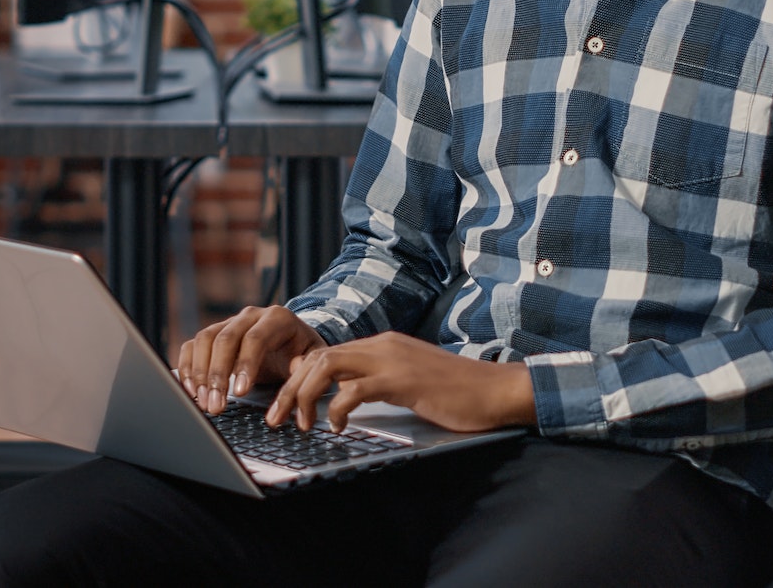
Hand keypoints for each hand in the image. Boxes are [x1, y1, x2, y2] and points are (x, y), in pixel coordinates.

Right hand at [175, 306, 325, 415]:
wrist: (293, 340)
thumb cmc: (303, 352)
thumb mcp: (314, 357)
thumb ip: (306, 365)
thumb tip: (294, 370)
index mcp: (277, 318)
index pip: (255, 338)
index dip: (245, 365)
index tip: (240, 393)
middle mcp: (249, 315)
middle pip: (225, 339)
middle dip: (217, 375)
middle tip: (216, 406)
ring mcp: (229, 322)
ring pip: (205, 340)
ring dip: (200, 373)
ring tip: (204, 402)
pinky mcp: (214, 334)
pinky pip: (193, 345)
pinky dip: (188, 367)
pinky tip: (192, 391)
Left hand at [267, 331, 534, 434]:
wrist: (496, 390)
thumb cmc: (457, 393)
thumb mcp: (409, 382)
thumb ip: (378, 382)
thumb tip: (344, 396)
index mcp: (382, 345)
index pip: (325, 353)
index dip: (299, 378)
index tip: (286, 405)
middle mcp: (382, 345)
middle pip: (317, 357)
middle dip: (290, 388)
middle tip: (276, 418)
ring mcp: (392, 360)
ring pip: (327, 366)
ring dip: (304, 395)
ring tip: (299, 423)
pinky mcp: (402, 380)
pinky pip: (354, 389)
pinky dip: (336, 408)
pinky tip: (337, 426)